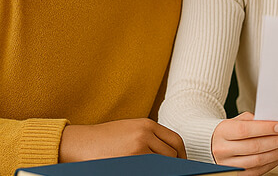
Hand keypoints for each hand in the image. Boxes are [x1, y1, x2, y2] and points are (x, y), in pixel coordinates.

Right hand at [59, 118, 185, 161]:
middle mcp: (144, 134)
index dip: (181, 155)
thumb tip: (171, 154)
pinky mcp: (128, 162)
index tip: (182, 163)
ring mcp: (137, 149)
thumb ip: (150, 137)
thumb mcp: (130, 129)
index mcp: (147, 124)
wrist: (77, 143)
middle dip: (173, 165)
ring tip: (158, 171)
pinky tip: (147, 172)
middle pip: (171, 154)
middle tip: (171, 172)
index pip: (176, 141)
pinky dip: (152, 172)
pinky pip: (149, 170)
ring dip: (162, 170)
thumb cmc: (102, 138)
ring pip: (162, 164)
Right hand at [211, 112, 277, 175]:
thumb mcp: (237, 120)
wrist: (212, 144)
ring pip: (258, 160)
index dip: (266, 128)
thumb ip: (254, 120)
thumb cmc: (229, 131)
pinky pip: (258, 170)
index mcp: (223, 132)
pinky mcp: (236, 174)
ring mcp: (229, 164)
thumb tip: (276, 122)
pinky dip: (273, 162)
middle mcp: (223, 150)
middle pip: (254, 146)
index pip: (245, 130)